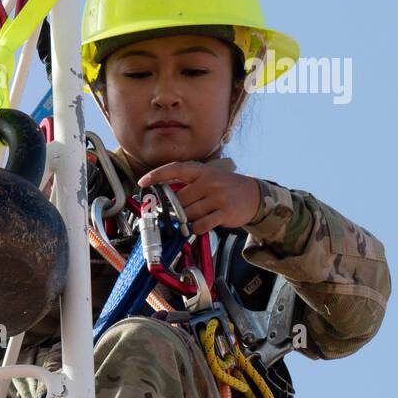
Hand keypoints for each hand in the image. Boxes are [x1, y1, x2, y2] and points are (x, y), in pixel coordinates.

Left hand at [137, 162, 261, 236]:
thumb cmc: (224, 187)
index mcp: (201, 171)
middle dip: (175, 209)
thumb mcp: (208, 178)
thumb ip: (187, 185)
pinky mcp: (225, 213)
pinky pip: (201, 225)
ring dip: (186, 220)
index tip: (142, 183)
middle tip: (177, 213)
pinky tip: (201, 225)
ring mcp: (218, 197)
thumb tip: (162, 200)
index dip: (156, 176)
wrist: (254, 195)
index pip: (175, 169)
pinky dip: (197, 228)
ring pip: (188, 214)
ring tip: (195, 217)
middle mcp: (209, 182)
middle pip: (179, 200)